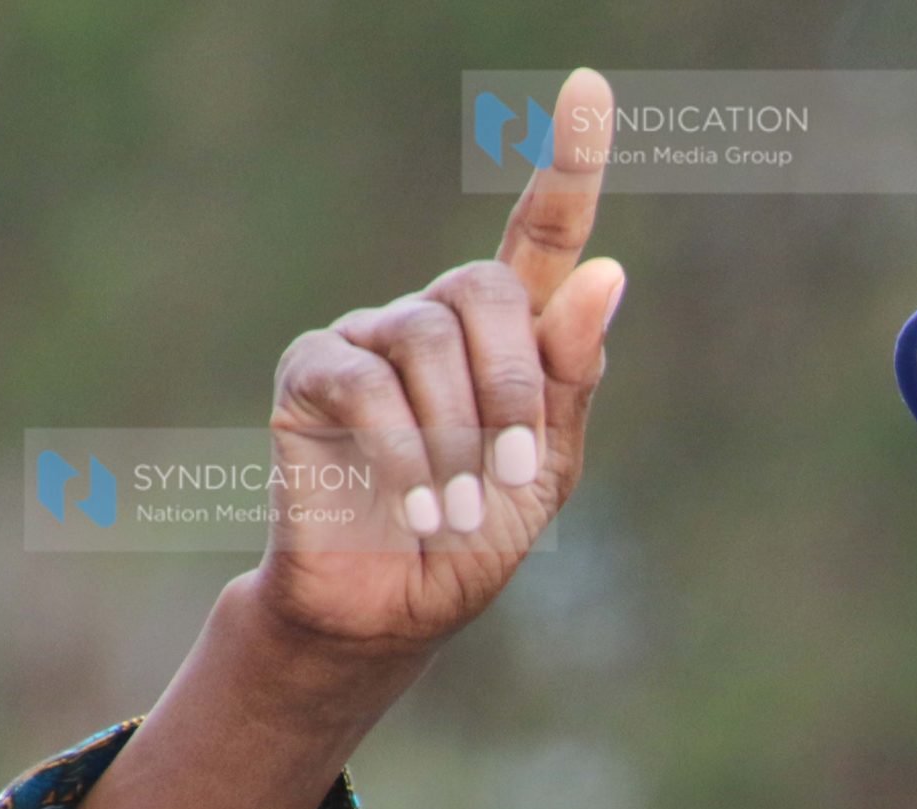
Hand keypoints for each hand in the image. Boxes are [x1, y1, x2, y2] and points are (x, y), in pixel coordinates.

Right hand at [250, 67, 623, 664]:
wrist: (388, 610)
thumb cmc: (469, 541)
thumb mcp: (546, 472)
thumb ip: (571, 378)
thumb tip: (604, 271)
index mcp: (505, 339)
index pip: (540, 236)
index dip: (567, 165)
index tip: (590, 89)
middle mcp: (434, 320)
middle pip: (486, 292)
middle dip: (515, 387)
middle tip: (513, 473)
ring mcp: (368, 338)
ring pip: (428, 339)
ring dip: (458, 435)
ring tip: (458, 506)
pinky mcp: (311, 372)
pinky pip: (367, 380)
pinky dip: (404, 450)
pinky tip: (417, 503)